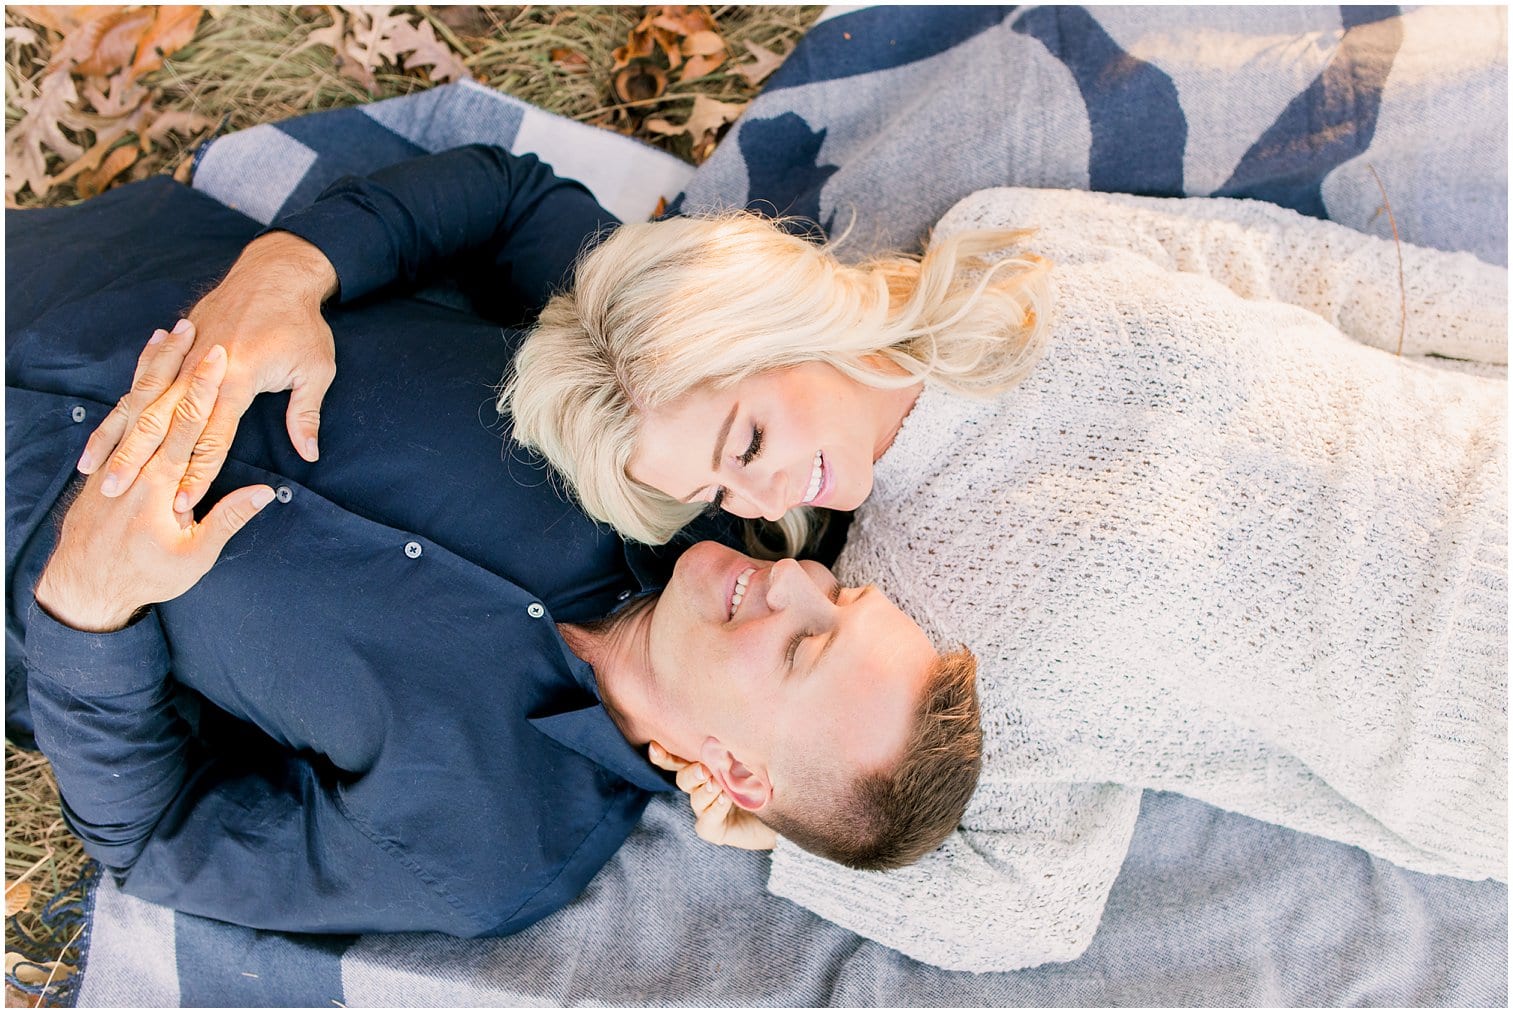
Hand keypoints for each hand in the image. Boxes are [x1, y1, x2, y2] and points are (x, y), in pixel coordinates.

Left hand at [35, 338, 276, 633]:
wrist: (85, 587)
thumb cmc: (147, 577)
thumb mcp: (195, 558)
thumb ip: (229, 519)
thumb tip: (266, 492)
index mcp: (160, 484)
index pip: (186, 425)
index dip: (203, 389)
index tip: (219, 357)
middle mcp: (137, 464)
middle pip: (161, 401)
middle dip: (179, 363)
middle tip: (196, 327)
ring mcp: (120, 459)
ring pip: (138, 400)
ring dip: (154, 366)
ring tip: (169, 332)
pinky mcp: (110, 461)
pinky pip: (123, 413)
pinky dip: (135, 386)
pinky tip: (145, 365)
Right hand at [77, 231, 338, 508]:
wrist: (275, 273)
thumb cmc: (300, 324)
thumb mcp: (315, 368)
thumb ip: (306, 414)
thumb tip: (308, 455)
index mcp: (237, 378)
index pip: (213, 436)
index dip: (198, 472)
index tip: (182, 502)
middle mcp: (201, 370)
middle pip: (162, 422)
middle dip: (137, 460)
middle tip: (113, 492)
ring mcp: (183, 359)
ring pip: (141, 404)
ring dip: (116, 438)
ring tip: (91, 468)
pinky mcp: (175, 350)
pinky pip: (140, 385)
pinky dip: (120, 410)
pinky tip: (101, 432)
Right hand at [648, 741, 777, 850]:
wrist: (792, 811)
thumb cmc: (773, 781)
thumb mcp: (753, 762)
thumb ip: (734, 753)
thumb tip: (721, 738)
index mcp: (709, 768)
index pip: (680, 761)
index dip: (665, 756)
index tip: (654, 747)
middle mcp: (704, 788)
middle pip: (682, 778)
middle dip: (690, 773)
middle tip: (704, 769)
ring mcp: (707, 810)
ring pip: (694, 798)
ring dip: (705, 790)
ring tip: (719, 785)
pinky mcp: (714, 830)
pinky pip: (705, 821)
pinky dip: (715, 809)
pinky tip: (726, 801)